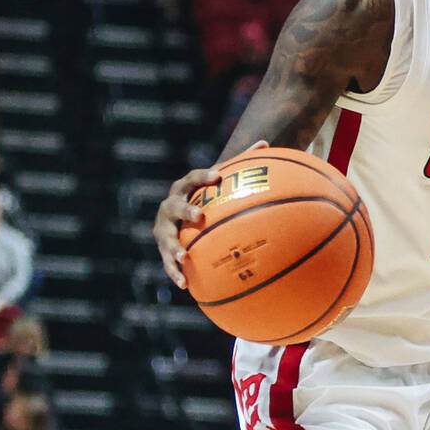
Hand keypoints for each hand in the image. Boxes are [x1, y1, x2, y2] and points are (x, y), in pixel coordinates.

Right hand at [153, 140, 268, 287]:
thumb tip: (265, 143)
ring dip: (173, 248)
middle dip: (185, 210)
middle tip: (199, 216)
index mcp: (184, 187)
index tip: (217, 176)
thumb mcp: (220, 181)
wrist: (179, 214)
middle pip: (174, 206)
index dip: (203, 176)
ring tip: (184, 258)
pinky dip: (175, 273)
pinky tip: (186, 285)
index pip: (191, 178)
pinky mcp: (163, 248)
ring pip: (166, 238)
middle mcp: (169, 206)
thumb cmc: (207, 195)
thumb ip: (240, 163)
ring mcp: (163, 228)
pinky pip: (167, 262)